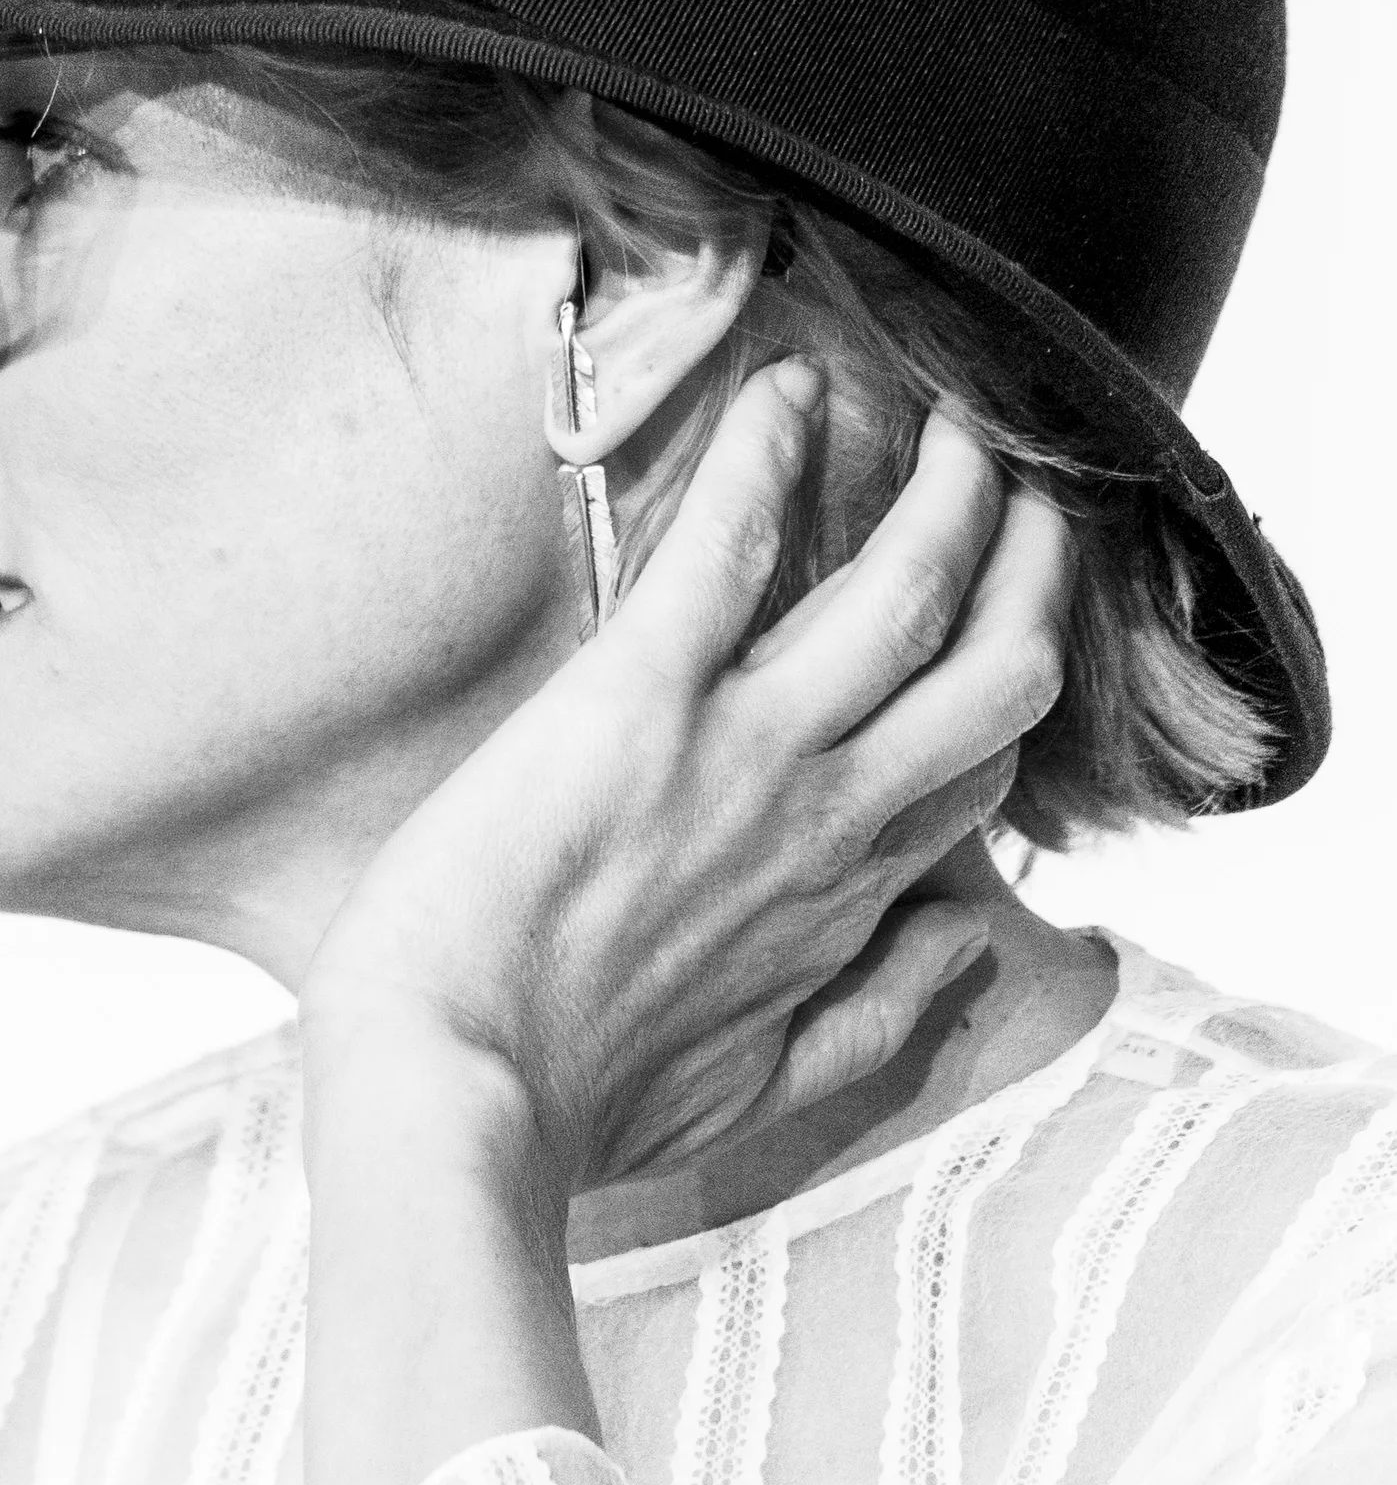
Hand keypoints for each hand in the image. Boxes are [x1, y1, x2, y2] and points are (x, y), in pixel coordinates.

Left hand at [297, 365, 1070, 1195]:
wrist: (452, 1084)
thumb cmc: (583, 1097)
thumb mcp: (762, 1091)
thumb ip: (880, 1019)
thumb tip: (970, 942)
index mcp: (852, 894)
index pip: (985, 765)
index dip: (1015, 675)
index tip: (1016, 608)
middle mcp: (830, 809)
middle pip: (994, 668)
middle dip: (1032, 567)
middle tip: (1026, 488)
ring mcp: (745, 744)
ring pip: (905, 594)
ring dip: (947, 496)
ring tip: (956, 424)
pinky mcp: (639, 693)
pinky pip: (729, 548)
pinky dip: (768, 458)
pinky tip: (790, 388)